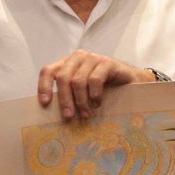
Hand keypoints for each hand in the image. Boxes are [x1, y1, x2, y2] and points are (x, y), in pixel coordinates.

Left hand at [37, 50, 153, 118]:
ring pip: (78, 80)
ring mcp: (93, 58)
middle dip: (65, 99)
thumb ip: (69, 95)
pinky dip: (94, 95)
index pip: (48, 71)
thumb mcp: (82, 91)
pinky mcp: (107, 62)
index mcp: (67, 63)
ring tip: (86, 114)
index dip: (44, 86)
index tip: (45, 104)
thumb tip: (52, 113)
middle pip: (63, 77)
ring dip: (81, 101)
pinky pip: (95, 80)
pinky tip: (97, 104)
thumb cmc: (103, 89)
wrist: (130, 82)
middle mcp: (78, 57)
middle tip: (69, 116)